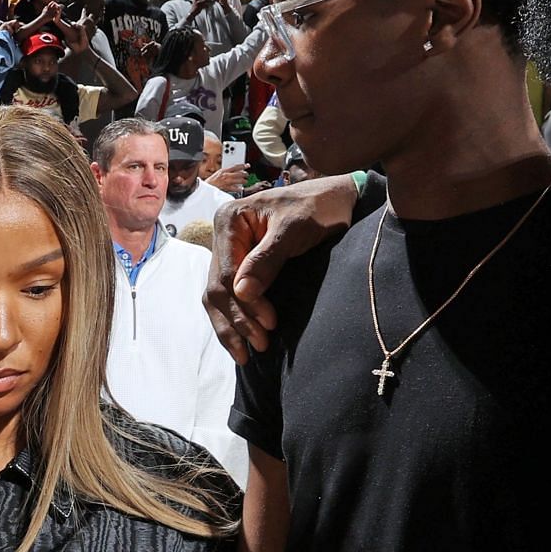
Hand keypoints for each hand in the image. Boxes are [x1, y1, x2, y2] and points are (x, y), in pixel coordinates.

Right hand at [205, 174, 356, 360]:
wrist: (334, 197)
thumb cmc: (316, 207)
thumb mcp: (294, 229)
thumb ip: (267, 259)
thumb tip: (242, 293)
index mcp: (228, 221)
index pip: (226, 274)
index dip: (244, 304)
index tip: (269, 323)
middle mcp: (222, 236)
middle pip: (216, 289)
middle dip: (235, 321)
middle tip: (259, 346)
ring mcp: (229, 250)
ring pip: (217, 296)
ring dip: (230, 326)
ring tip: (246, 353)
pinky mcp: (240, 263)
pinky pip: (230, 294)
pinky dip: (234, 317)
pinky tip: (242, 337)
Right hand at [210, 163, 246, 192]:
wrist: (206, 187)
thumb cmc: (211, 181)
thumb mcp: (218, 173)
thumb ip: (226, 172)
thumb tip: (233, 171)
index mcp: (223, 170)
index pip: (235, 166)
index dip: (242, 165)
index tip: (247, 165)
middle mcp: (225, 175)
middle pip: (238, 173)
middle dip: (244, 174)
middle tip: (247, 174)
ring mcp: (226, 182)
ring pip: (238, 180)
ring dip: (243, 181)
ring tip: (245, 181)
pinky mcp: (226, 188)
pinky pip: (235, 188)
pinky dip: (239, 188)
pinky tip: (241, 188)